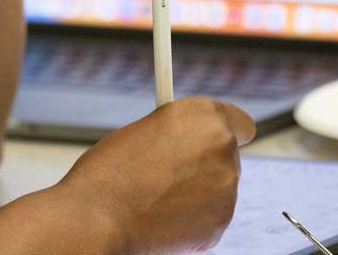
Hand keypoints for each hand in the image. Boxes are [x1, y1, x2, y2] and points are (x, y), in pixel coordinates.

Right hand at [56, 97, 256, 253]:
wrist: (98, 216)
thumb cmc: (109, 171)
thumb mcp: (143, 130)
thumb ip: (176, 133)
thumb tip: (187, 145)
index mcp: (203, 115)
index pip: (239, 122)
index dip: (224, 132)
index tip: (212, 141)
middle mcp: (222, 147)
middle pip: (227, 156)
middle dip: (205, 164)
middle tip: (172, 172)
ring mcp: (226, 188)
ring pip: (219, 188)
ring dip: (198, 191)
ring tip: (157, 195)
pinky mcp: (220, 223)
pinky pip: (211, 216)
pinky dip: (193, 217)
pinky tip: (162, 215)